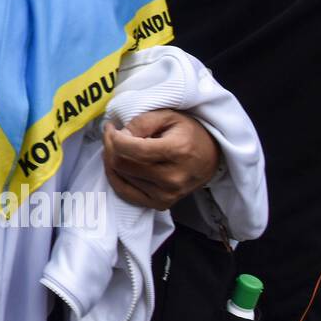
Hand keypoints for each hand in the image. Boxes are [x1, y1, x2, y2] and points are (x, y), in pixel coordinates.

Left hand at [102, 109, 220, 210]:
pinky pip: (125, 193)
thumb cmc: (188, 133)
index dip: (113, 137)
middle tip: (112, 136)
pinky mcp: (160, 204)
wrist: (210, 157)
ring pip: (121, 177)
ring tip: (119, 148)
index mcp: (177, 151)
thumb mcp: (168, 116)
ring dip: (112, 160)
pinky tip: (117, 164)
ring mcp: (167, 195)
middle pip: (122, 164)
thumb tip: (119, 135)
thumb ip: (142, 122)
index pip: (132, 149)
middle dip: (110, 147)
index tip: (111, 127)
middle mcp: (172, 178)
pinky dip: (116, 177)